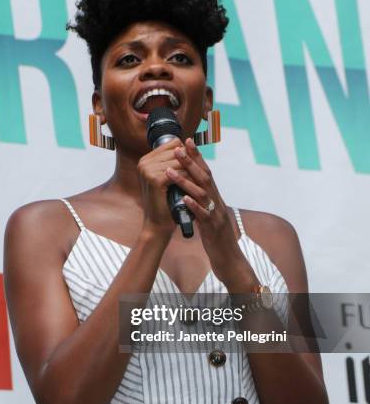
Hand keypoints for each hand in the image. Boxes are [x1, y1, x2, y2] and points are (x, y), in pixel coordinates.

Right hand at [137, 137, 191, 236]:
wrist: (157, 224)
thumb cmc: (165, 202)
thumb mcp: (167, 179)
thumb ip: (173, 162)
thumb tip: (189, 145)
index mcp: (146, 160)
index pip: (173, 144)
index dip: (186, 153)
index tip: (194, 163)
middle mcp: (144, 162)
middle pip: (177, 151)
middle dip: (190, 162)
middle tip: (199, 174)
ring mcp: (147, 170)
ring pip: (179, 162)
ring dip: (191, 171)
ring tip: (198, 181)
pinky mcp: (154, 179)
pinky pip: (178, 173)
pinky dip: (188, 180)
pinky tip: (194, 186)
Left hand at [165, 138, 258, 290]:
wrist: (231, 261)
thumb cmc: (218, 240)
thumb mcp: (209, 218)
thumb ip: (202, 204)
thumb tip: (190, 192)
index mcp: (216, 199)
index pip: (206, 174)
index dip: (197, 157)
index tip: (186, 142)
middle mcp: (218, 203)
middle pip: (205, 178)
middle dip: (191, 161)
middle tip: (177, 147)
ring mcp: (216, 215)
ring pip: (202, 193)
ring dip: (186, 180)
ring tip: (171, 170)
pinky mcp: (213, 229)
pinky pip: (203, 215)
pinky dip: (194, 205)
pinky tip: (184, 198)